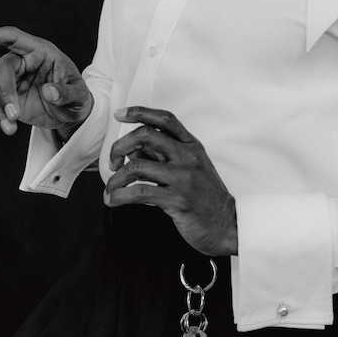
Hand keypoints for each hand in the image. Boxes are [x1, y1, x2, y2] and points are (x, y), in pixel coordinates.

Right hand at [0, 26, 92, 135]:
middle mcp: (22, 61)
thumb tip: (48, 92)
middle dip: (5, 92)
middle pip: (2, 68)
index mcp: (41, 51)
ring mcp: (11, 79)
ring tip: (10, 129)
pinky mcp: (3, 96)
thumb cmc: (77, 97)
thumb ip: (66, 93)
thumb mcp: (80, 95)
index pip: (15, 38)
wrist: (70, 114)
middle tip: (14, 115)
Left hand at [105, 106, 237, 257]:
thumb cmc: (204, 196)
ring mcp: (183, 177)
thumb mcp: (189, 167)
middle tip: (112, 162)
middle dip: (120, 146)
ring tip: (111, 189)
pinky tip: (113, 200)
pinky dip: (119, 196)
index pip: (165, 119)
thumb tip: (133, 149)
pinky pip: (140, 193)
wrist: (226, 223)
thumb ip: (164, 155)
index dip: (139, 112)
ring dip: (116, 178)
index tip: (119, 115)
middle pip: (146, 135)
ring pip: (138, 166)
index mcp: (191, 145)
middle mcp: (188, 156)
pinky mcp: (177, 199)